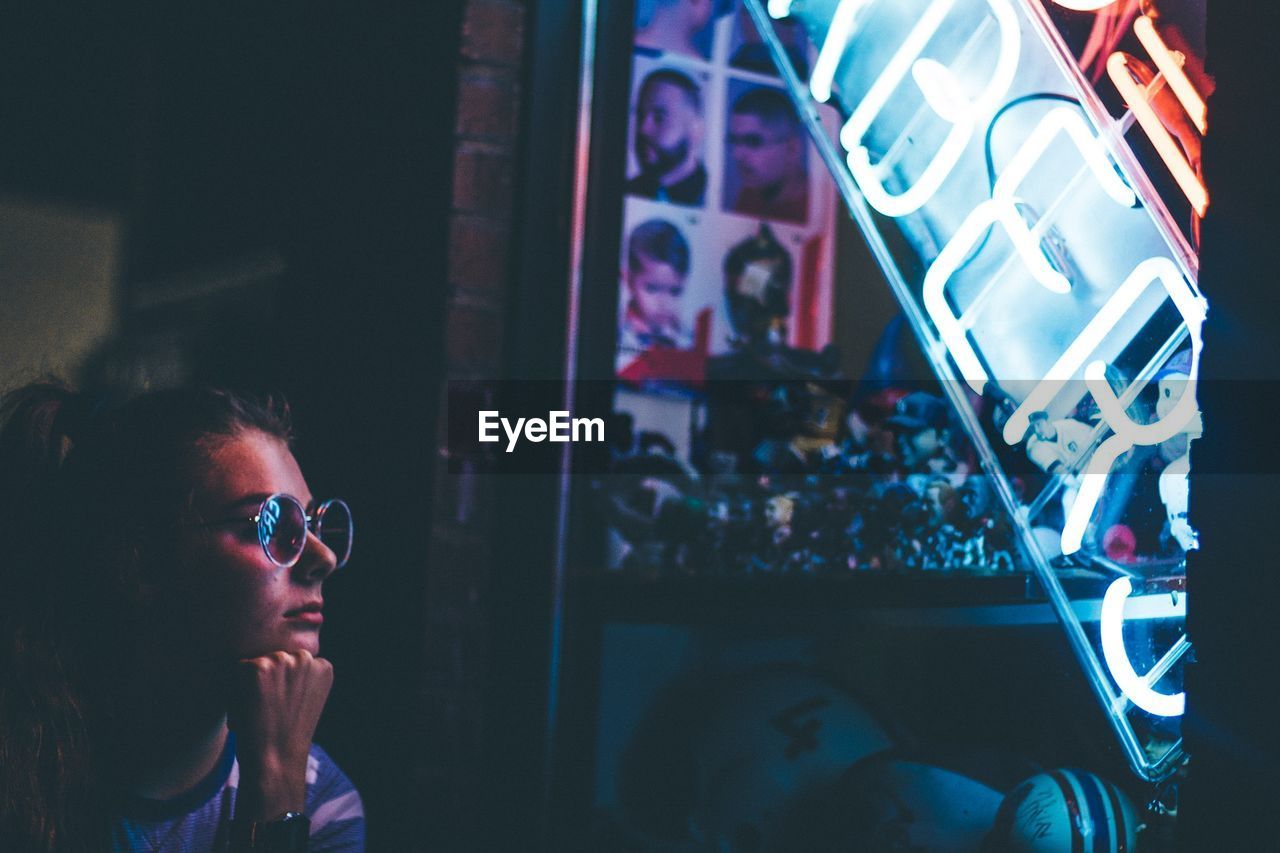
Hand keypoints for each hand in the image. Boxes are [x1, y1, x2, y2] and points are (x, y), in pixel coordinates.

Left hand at [229, 649, 333, 819]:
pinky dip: (235, 692)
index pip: (293, 663)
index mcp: (323, 666)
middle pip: (274, 658)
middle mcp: (305, 658)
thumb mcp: (306, 701)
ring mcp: (282, 660)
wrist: (276, 762)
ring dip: (250, 685)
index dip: (283, 687)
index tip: (284, 710)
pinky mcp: (258, 667)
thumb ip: (299, 678)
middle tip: (270, 713)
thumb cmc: (288, 737)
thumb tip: (276, 659)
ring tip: (259, 713)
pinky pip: (237, 671)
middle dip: (267, 682)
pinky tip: (248, 712)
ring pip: (255, 664)